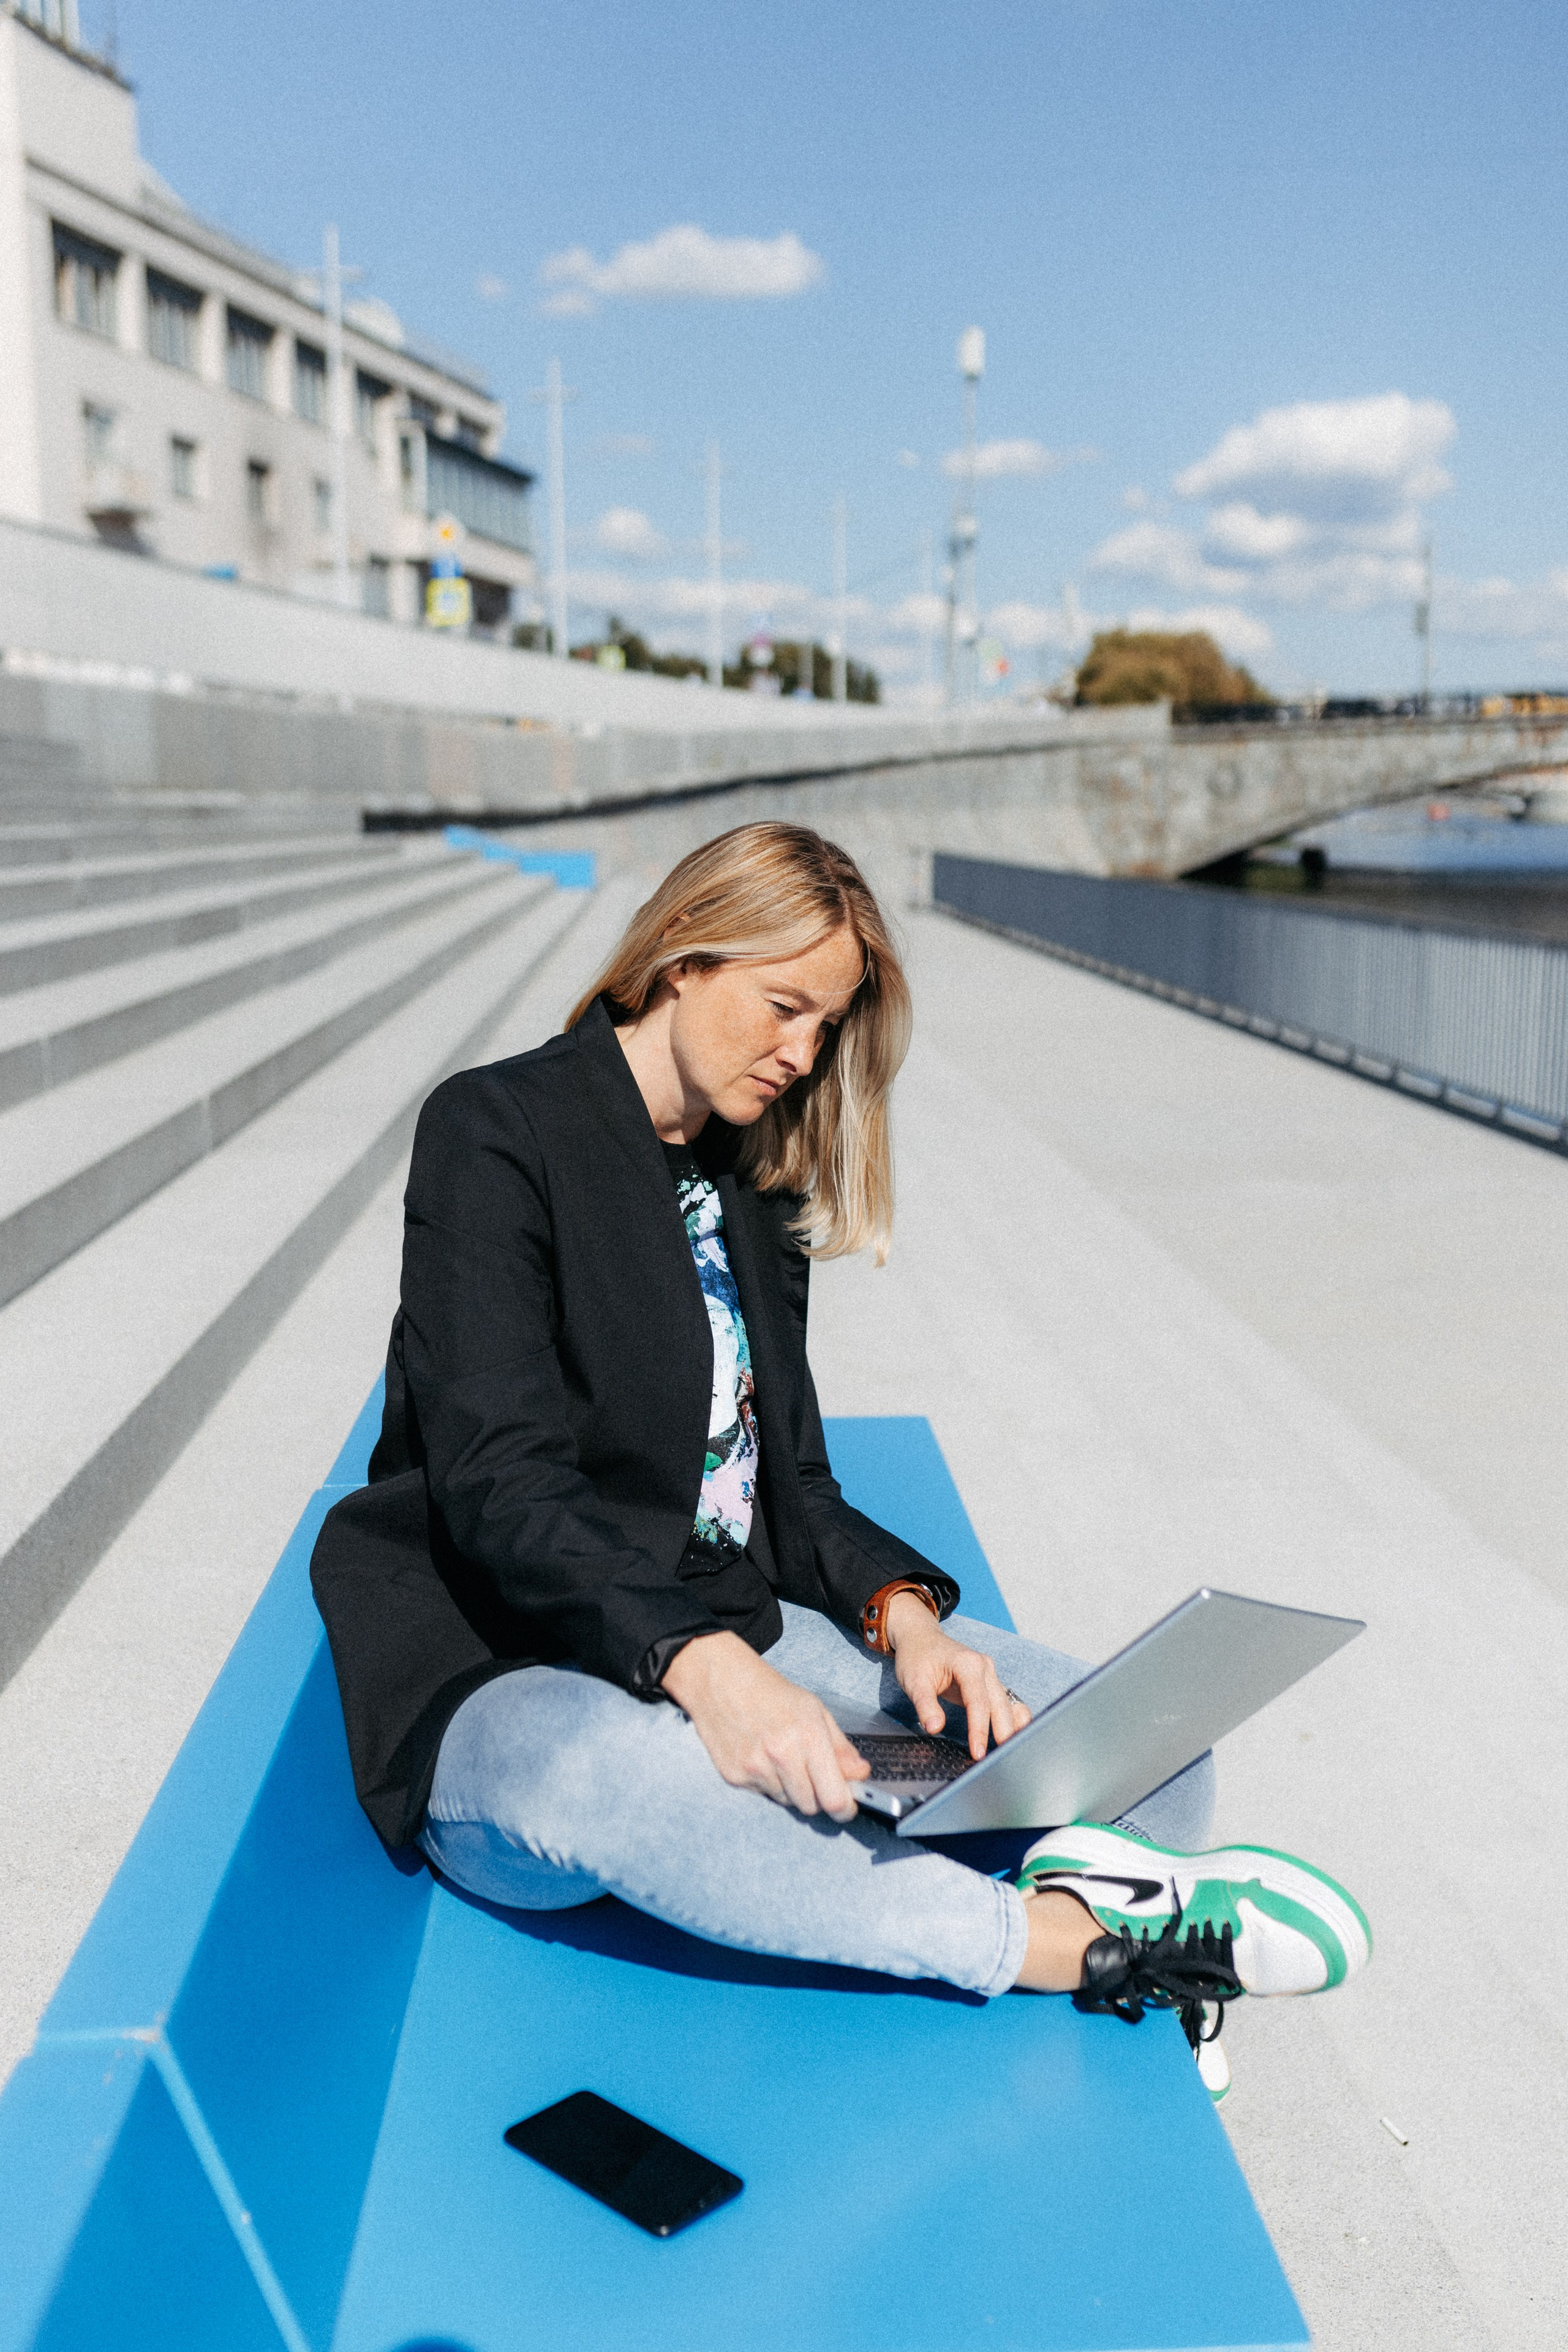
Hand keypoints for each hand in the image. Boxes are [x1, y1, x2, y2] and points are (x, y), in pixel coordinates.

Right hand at [660, 1632, 870, 1820]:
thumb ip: (841, 1746)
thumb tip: (861, 1774)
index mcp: (808, 1735)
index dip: (845, 1808)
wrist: (720, 1681)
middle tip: (811, 1774)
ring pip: (787, 1803)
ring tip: (781, 1759)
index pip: (834, 1798)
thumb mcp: (814, 1709)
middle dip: (817, 1796)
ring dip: (791, 1790)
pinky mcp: (734, 1776)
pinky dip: (767, 1784)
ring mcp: (755, 1768)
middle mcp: (782, 1755)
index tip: (847, 1805)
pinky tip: (761, 1758)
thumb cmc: (771, 1692)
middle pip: (811, 1806)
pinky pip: (763, 1795)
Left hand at [886, 1593, 1030, 1759]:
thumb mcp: (913, 1680)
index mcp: (968, 1664)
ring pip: (1008, 1705)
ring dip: (1011, 1728)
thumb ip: (925, 1705)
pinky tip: (1015, 1736)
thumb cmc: (916, 1657)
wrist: (921, 1638)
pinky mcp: (990, 1684)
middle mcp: (985, 1668)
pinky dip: (1013, 1720)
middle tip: (1001, 1761)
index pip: (978, 1702)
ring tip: (1011, 1753)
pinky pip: (1007, 1703)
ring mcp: (990, 1675)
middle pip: (1000, 1705)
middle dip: (1003, 1733)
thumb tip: (934, 1728)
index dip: (980, 1730)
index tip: (978, 1754)